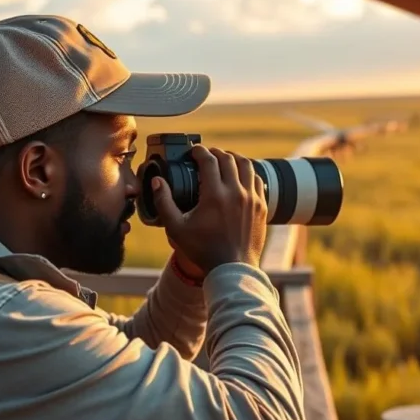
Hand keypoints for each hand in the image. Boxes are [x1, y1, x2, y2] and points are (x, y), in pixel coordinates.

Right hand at [150, 145, 267, 274]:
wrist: (232, 269)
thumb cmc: (202, 251)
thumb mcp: (176, 228)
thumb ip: (163, 202)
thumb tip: (157, 181)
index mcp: (215, 195)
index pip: (209, 160)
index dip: (199, 151)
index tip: (193, 151)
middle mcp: (236, 193)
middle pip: (228, 159)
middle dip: (216, 152)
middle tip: (207, 154)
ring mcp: (252, 199)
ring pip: (247, 166)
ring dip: (234, 158)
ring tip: (225, 159)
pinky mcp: (262, 207)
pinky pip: (258, 180)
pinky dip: (248, 173)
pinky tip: (241, 176)